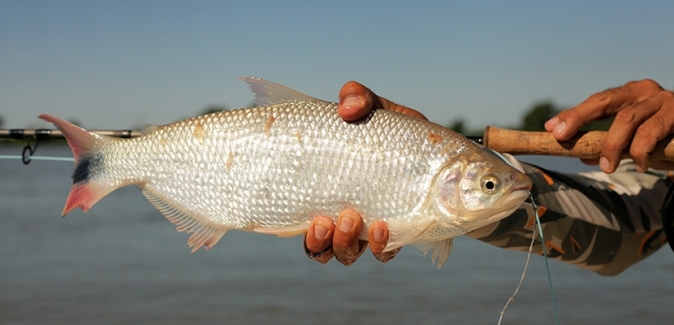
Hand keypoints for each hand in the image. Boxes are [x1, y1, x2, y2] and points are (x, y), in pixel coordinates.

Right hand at [303, 81, 419, 264]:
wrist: (447, 157)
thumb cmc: (401, 134)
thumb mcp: (379, 109)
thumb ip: (359, 98)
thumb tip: (346, 109)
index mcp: (331, 190)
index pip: (302, 219)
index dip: (299, 229)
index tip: (308, 217)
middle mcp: (344, 215)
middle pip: (320, 246)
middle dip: (320, 241)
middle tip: (328, 219)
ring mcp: (369, 229)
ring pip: (345, 255)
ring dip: (343, 245)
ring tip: (353, 220)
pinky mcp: (398, 235)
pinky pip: (382, 255)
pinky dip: (380, 248)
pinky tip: (385, 228)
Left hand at [545, 79, 673, 172]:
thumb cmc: (664, 137)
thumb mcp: (634, 140)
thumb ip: (610, 144)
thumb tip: (584, 156)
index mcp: (631, 94)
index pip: (597, 101)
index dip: (574, 114)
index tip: (551, 129)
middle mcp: (647, 92)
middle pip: (607, 101)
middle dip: (580, 118)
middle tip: (563, 138)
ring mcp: (665, 100)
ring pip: (629, 119)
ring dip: (613, 145)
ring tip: (607, 166)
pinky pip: (653, 133)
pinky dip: (641, 151)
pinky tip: (640, 164)